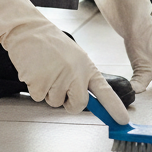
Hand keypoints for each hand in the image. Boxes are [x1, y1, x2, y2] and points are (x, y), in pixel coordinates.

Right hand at [0, 0, 129, 123]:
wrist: (28, 30)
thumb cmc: (51, 44)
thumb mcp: (74, 57)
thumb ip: (81, 77)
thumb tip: (86, 101)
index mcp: (86, 66)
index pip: (104, 91)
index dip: (114, 108)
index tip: (123, 121)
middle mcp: (75, 73)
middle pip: (78, 105)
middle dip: (69, 103)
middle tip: (60, 85)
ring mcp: (58, 78)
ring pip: (55, 102)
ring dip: (48, 91)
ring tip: (45, 69)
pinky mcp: (40, 82)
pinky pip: (39, 97)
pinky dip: (35, 87)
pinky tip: (35, 70)